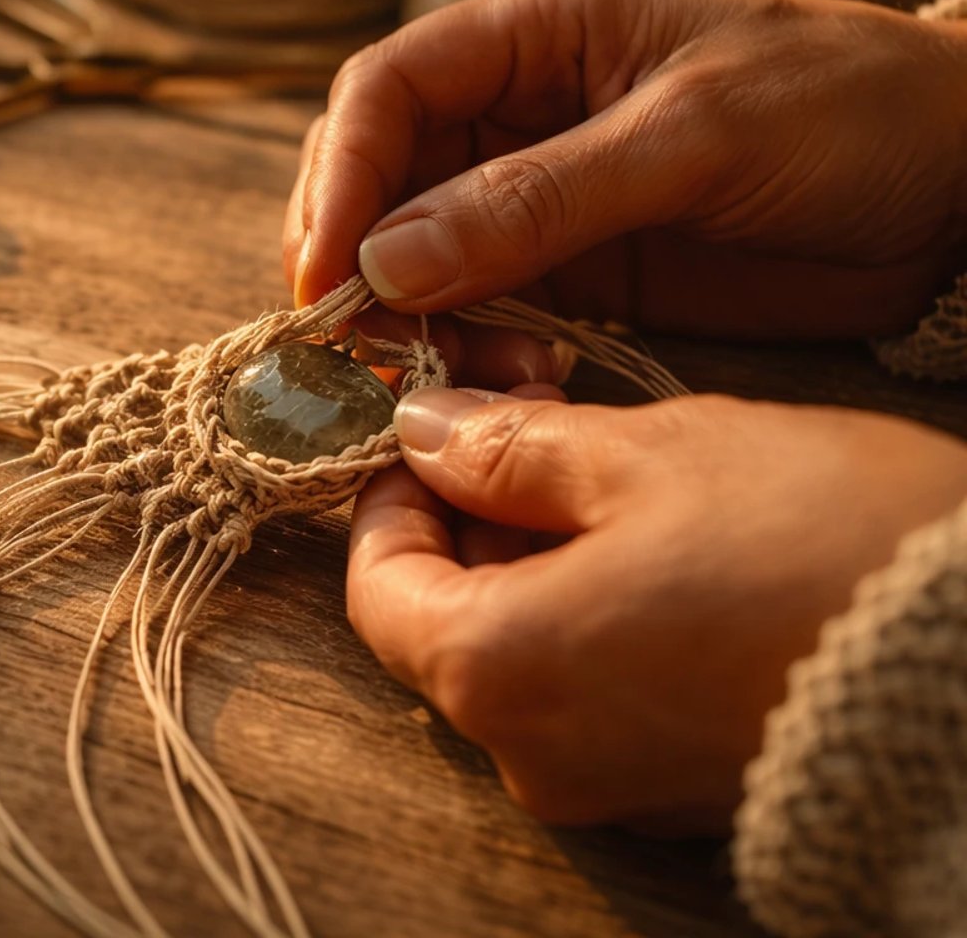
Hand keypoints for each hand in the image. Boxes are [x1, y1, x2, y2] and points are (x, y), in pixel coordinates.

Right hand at [286, 0, 966, 338]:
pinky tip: (507, 379)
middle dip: (356, 253)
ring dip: (411, 316)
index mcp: (539, 29)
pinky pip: (482, 309)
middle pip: (380, 172)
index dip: (342, 174)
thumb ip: (539, 199)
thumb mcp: (692, 138)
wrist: (962, 188)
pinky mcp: (576, 270)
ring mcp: (541, 193)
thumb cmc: (846, 111)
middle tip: (357, 341)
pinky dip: (470, 350)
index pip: (389, 85)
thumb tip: (385, 261)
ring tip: (442, 372)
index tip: (327, 272)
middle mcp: (519, 107)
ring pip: (417, 252)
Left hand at [347, 387, 966, 829]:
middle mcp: (534, 755)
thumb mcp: (649, 458)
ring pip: (528, 653)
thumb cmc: (818, 546)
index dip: (392, 491)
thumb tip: (424, 432)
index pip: (378, 584)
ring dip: (541, 553)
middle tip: (532, 409)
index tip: (433, 421)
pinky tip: (662, 538)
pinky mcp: (688, 788)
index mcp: (494, 673)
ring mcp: (614, 786)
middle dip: (475, 509)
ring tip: (609, 458)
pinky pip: (601, 692)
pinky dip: (602, 613)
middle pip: (450, 620)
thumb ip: (511, 450)